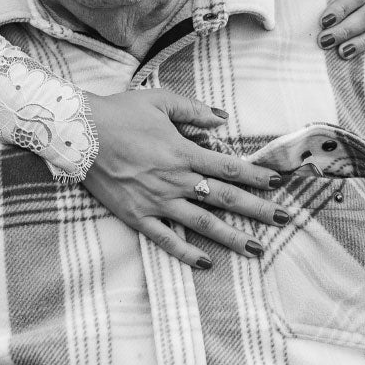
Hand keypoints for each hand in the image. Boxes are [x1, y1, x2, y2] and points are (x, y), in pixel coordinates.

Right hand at [82, 89, 283, 268]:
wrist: (80, 132)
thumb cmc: (120, 113)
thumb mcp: (160, 101)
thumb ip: (194, 110)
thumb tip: (222, 119)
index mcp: (183, 153)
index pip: (229, 168)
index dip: (256, 175)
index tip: (278, 183)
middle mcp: (175, 181)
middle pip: (225, 198)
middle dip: (258, 209)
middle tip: (285, 219)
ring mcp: (157, 202)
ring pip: (203, 223)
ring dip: (232, 237)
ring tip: (257, 249)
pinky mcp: (137, 216)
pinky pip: (166, 239)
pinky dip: (187, 253)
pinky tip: (207, 263)